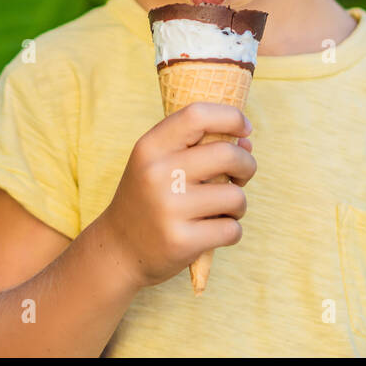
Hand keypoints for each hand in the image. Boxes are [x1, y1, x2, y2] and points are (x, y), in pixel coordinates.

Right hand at [98, 102, 255, 288]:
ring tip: (223, 209)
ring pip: (235, 196)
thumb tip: (247, 141)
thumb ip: (199, 147)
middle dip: (247, 165)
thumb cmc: (149, 200)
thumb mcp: (159, 164)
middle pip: (227, 154)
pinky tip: (214, 231)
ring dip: (239, 204)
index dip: (230, 116)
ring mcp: (168, 209)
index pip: (197, 115)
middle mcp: (157, 174)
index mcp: (150, 147)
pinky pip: (232, 229)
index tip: (244, 128)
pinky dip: (232, 230)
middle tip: (241, 176)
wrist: (119, 250)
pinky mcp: (181, 241)